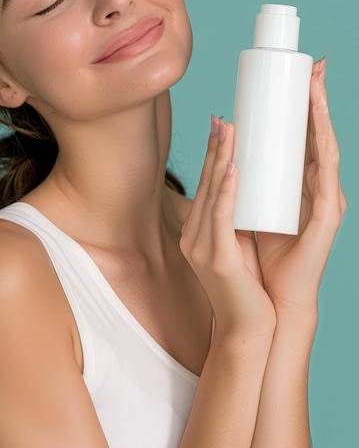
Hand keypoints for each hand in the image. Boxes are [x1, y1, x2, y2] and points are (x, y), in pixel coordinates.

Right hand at [180, 116, 275, 337]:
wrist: (249, 329)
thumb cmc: (249, 288)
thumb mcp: (238, 247)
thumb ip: (238, 222)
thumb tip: (253, 193)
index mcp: (199, 231)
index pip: (207, 185)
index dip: (215, 154)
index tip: (225, 126)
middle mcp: (194, 235)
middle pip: (206, 183)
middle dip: (217, 147)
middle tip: (226, 118)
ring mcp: (201, 246)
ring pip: (211, 193)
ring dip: (221, 159)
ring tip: (231, 130)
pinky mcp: (216, 258)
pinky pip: (221, 217)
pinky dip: (227, 190)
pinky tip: (234, 167)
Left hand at [256, 58, 346, 314]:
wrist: (268, 301)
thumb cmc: (254, 253)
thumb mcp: (241, 207)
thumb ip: (235, 181)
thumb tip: (220, 148)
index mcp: (297, 184)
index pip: (301, 136)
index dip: (300, 104)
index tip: (292, 72)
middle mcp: (316, 188)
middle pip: (317, 134)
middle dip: (315, 99)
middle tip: (311, 65)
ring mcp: (325, 200)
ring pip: (324, 147)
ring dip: (320, 114)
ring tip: (313, 83)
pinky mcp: (326, 217)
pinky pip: (322, 175)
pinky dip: (319, 148)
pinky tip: (313, 125)